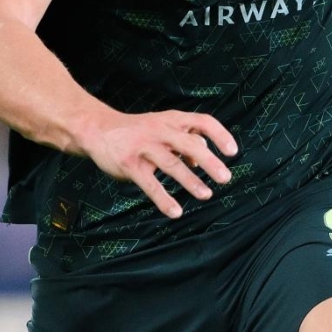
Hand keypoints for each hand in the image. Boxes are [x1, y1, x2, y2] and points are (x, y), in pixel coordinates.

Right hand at [80, 110, 238, 218]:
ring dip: (190, 181)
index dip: (220, 135)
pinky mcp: (130, 164)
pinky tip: (176, 212)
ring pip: (171, 164)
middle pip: (190, 144)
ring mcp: (144, 147)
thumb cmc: (137, 131)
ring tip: (206, 195)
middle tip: (226, 178)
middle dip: (210, 162)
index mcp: (172, 120)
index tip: (233, 152)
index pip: (202, 122)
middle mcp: (160, 130)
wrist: (98, 129)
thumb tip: (203, 160)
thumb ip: (184, 141)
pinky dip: (164, 199)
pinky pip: (150, 184)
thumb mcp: (162, 128)